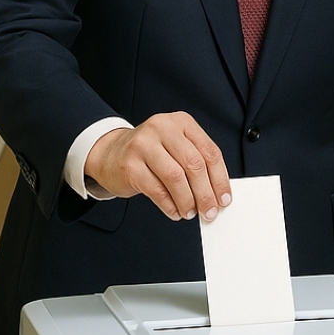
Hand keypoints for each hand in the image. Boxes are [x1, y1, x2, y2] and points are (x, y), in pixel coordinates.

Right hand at [85, 112, 231, 220]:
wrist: (109, 152)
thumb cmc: (150, 152)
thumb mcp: (176, 145)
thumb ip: (196, 161)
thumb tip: (217, 192)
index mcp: (181, 122)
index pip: (209, 151)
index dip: (220, 178)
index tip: (224, 198)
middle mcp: (163, 128)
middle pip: (194, 164)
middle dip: (206, 193)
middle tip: (209, 211)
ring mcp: (144, 145)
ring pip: (176, 178)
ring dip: (187, 201)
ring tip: (190, 212)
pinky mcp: (130, 165)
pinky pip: (157, 190)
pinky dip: (169, 205)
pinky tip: (174, 211)